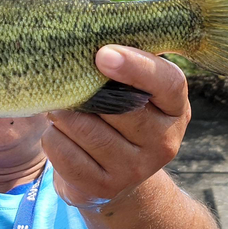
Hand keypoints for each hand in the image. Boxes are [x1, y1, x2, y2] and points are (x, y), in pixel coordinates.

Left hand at [42, 45, 190, 208]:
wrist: (115, 176)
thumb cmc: (121, 121)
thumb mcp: (135, 95)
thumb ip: (125, 69)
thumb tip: (89, 41)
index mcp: (175, 109)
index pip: (166, 84)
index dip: (135, 67)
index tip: (102, 54)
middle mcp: (162, 142)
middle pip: (116, 107)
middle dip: (81, 90)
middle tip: (64, 82)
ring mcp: (134, 170)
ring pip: (83, 128)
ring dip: (62, 114)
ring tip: (61, 110)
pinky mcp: (103, 187)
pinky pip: (63, 151)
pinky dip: (52, 137)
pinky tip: (59, 135)